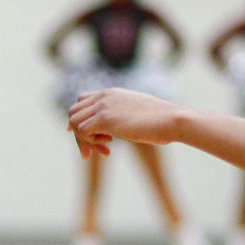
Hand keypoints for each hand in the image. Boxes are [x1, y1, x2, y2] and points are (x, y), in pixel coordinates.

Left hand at [67, 88, 183, 157]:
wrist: (170, 120)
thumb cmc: (160, 121)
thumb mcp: (137, 113)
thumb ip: (124, 114)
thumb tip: (122, 125)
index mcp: (111, 92)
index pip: (81, 102)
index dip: (80, 120)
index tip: (87, 136)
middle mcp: (104, 96)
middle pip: (73, 113)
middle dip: (78, 134)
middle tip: (92, 151)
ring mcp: (102, 106)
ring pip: (74, 123)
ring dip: (85, 140)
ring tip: (104, 149)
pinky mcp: (104, 119)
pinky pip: (81, 131)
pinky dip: (90, 143)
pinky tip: (108, 148)